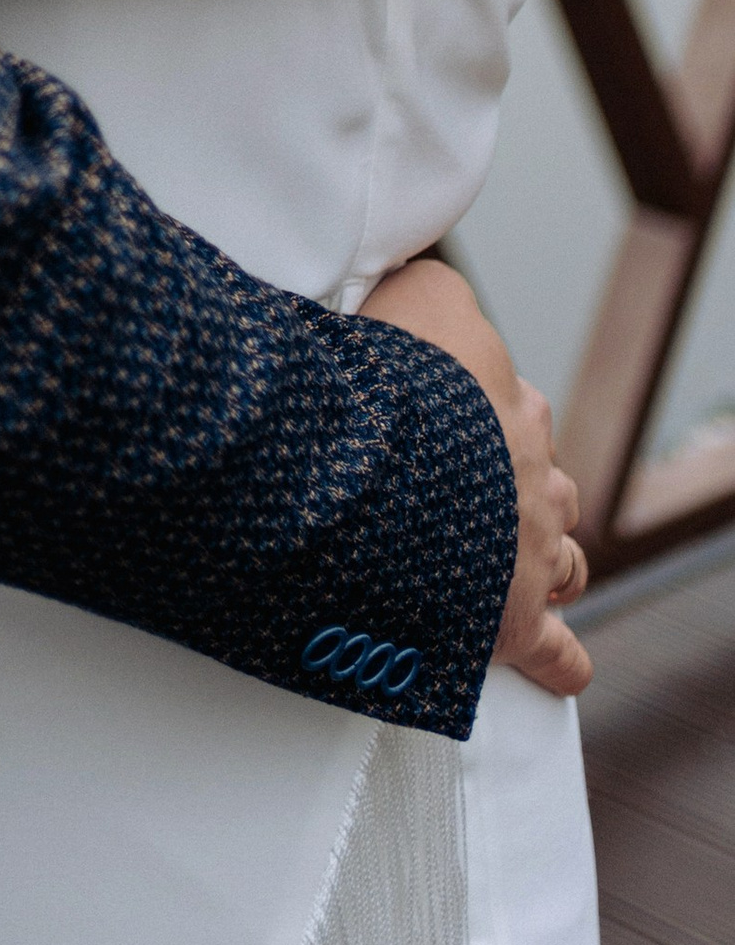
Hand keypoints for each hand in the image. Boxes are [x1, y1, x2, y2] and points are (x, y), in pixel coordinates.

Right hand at [361, 254, 591, 696]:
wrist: (380, 449)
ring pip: (564, 561)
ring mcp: (530, 548)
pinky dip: (560, 658)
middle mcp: (533, 474)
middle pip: (545, 487)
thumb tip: (431, 281)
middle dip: (519, 496)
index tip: (446, 425)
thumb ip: (428, 289)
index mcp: (509, 403)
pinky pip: (555, 650)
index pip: (513, 411)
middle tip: (466, 501)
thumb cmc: (388, 372)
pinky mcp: (516, 619)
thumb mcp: (415, 294)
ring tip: (515, 573)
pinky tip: (557, 662)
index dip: (480, 421)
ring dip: (544, 564)